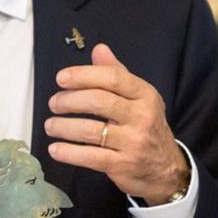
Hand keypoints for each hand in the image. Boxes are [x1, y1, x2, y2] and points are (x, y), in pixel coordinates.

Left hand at [45, 43, 189, 204]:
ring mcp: (133, 142)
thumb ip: (117, 73)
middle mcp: (141, 116)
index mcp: (144, 95)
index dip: (83, 75)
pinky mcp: (123, 164)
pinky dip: (68, 153)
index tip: (62, 78)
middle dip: (69, 101)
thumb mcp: (139, 97)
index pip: (112, 78)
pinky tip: (56, 149)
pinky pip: (90, 157)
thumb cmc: (147, 127)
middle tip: (54, 103)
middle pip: (98, 101)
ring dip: (63, 127)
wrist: (166, 167)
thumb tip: (99, 50)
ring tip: (51, 125)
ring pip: (90, 130)